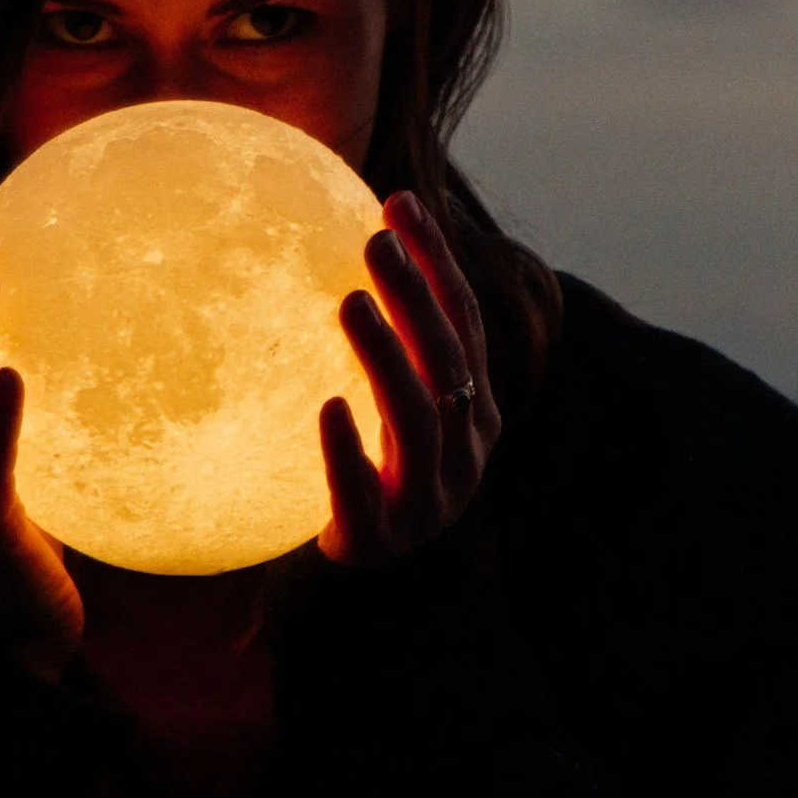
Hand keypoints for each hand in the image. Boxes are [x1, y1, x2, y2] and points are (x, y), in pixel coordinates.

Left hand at [318, 191, 501, 566]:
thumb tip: (331, 251)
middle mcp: (462, 450)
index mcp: (471, 411)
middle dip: (415, 295)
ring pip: (416, 418)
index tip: (398, 202)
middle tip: (374, 241)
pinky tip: (326, 407)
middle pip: (447, 360)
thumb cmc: (369, 483)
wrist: (366, 594)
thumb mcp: (385, 415)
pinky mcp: (380, 540)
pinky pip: (363, 491)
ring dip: (384, 356)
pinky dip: (347, 449)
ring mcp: (426, 498)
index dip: (435, 260)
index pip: (462, 321)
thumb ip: (379, 351)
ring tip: (347, 304)